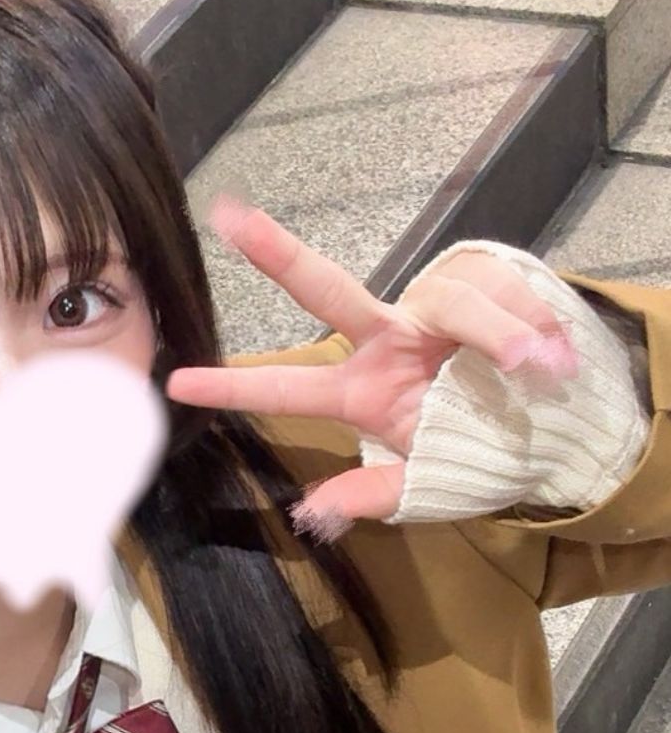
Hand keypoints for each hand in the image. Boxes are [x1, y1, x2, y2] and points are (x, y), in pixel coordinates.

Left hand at [167, 197, 580, 533]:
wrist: (550, 427)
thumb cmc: (474, 453)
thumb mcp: (424, 486)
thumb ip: (372, 496)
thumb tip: (310, 513)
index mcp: (362, 390)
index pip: (290, 386)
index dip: (238, 383)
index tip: (176, 384)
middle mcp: (387, 337)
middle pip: (330, 289)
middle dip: (281, 256)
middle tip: (230, 219)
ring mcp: (433, 309)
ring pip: (457, 305)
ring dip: (502, 337)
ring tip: (539, 368)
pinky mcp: (488, 286)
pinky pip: (512, 301)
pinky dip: (538, 331)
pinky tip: (557, 359)